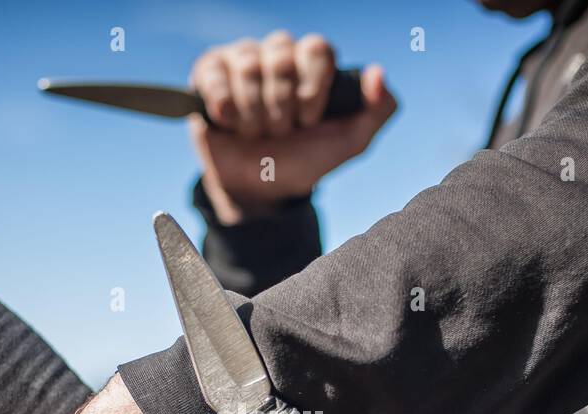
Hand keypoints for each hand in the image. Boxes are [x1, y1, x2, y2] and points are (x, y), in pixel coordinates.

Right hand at [190, 31, 396, 223]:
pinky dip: (224, 106)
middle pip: (281, 56)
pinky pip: (214, 73)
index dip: (312, 88)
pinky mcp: (209, 72)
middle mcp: (279, 53)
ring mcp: (243, 59)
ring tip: (255, 134)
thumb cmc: (304, 160)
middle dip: (281, 107)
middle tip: (281, 133)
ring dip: (254, 113)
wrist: (260, 189)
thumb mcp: (350, 142)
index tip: (309, 120)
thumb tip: (377, 72)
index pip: (317, 49)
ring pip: (248, 65)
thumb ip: (378, 109)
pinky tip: (229, 123)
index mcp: (313, 63)